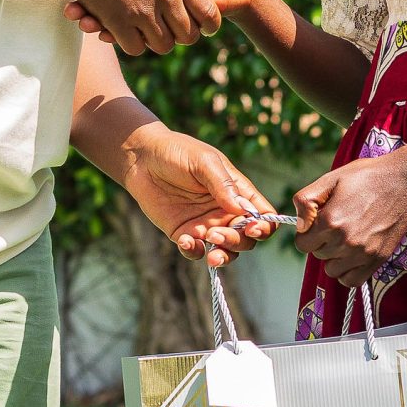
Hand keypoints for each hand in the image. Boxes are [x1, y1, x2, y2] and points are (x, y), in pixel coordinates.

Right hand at [55, 0, 223, 57]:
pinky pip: (135, 47)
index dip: (206, 23)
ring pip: (161, 45)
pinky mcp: (120, 23)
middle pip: (187, 35)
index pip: (207, 11)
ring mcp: (142, 11)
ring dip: (154, 42)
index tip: (200, 25)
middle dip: (179, 37)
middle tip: (171, 32)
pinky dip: (131, 44)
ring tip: (147, 32)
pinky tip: (125, 32)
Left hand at [123, 126, 273, 268]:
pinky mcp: (184, 233)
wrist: (142, 158)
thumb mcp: (204, 162)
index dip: (264, 227)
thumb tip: (244, 210)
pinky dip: (195, 252)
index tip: (252, 228)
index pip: (263, 216)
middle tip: (217, 233)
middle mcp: (225, 212)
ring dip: (222, 254)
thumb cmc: (177, 152)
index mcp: (238, 193)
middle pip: (246, 239)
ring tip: (210, 249)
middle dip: (238, 242)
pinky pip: (196, 251)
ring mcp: (206, 225)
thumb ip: (223, 185)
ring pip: (225, 251)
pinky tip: (186, 241)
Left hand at [294, 152, 406, 286]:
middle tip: (338, 225)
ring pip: (332, 270)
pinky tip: (352, 256)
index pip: (302, 244)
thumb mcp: (331, 178)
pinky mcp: (377, 260)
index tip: (318, 224)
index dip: (307, 233)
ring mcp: (362, 253)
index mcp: (330, 221)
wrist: (404, 183)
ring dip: (334, 257)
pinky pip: (351, 281)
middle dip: (322, 242)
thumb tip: (299, 224)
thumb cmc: (367, 177)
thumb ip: (306, 200)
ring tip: (346, 239)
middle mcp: (344, 241)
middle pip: (318, 255)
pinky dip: (348, 272)